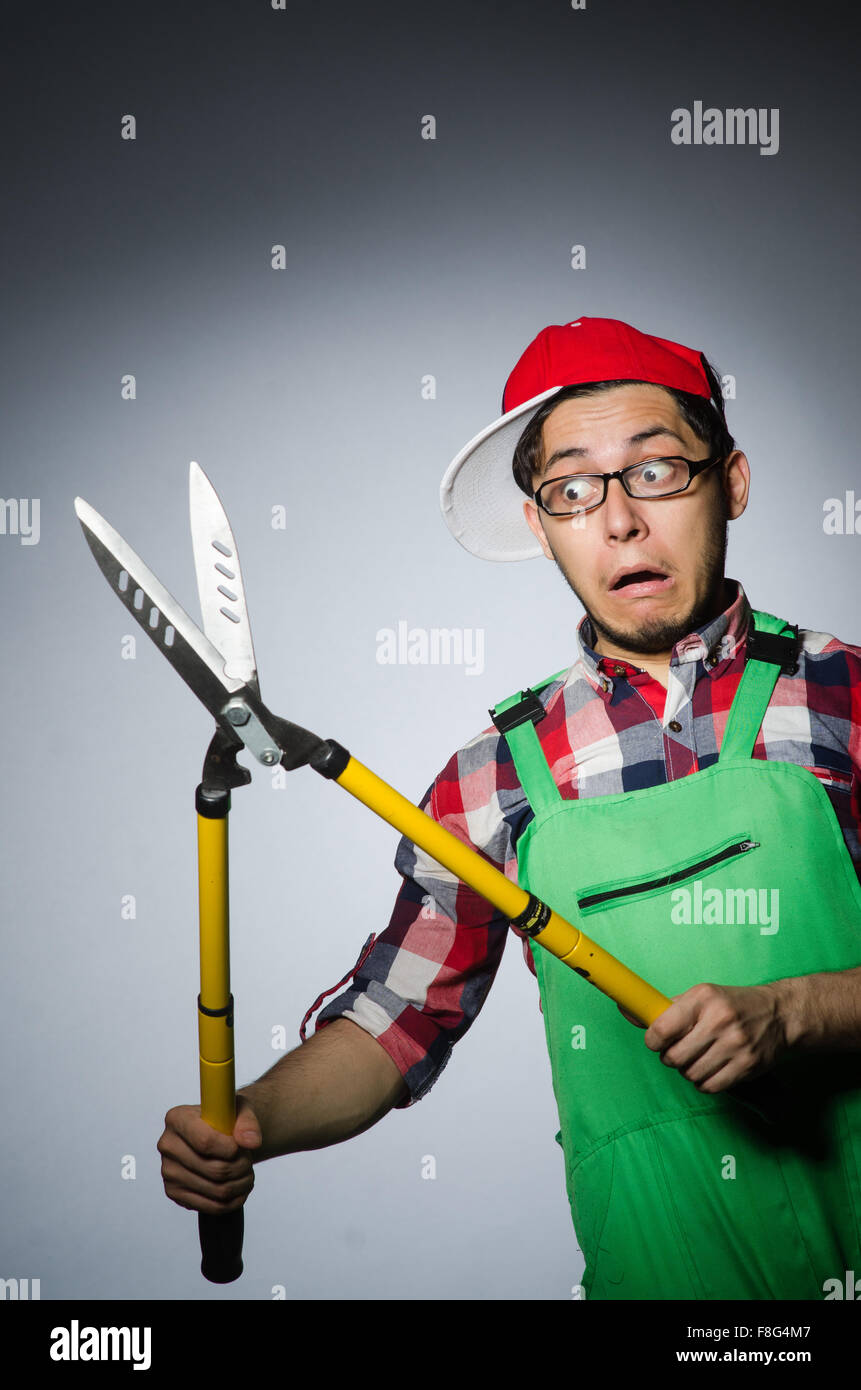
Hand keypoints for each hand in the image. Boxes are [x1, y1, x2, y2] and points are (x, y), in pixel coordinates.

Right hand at [158, 1096, 261, 1215]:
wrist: (214, 1135)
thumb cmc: (225, 1119)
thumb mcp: (239, 1109)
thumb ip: (247, 1122)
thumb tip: (251, 1142)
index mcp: (177, 1118)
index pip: (205, 1142)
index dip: (231, 1149)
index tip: (242, 1147)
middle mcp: (167, 1145)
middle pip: (214, 1169)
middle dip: (240, 1168)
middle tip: (248, 1161)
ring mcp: (169, 1172)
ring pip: (216, 1190)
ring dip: (240, 1184)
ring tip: (247, 1173)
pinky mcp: (174, 1192)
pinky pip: (211, 1206)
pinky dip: (232, 1201)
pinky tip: (239, 1189)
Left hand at [620, 981, 787, 1092]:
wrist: (780, 1015)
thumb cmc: (733, 1005)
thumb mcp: (701, 996)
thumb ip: (667, 1008)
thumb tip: (627, 1010)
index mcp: (703, 999)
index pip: (661, 1029)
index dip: (652, 1041)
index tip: (656, 1043)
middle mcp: (719, 1020)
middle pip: (674, 1057)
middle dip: (670, 1058)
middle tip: (678, 1052)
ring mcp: (735, 1044)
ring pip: (691, 1074)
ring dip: (688, 1071)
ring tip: (697, 1059)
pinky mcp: (747, 1065)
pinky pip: (710, 1086)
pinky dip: (704, 1082)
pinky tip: (710, 1069)